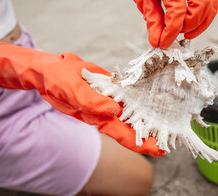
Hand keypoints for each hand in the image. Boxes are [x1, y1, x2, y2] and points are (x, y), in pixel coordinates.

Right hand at [0, 43, 163, 155]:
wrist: (47, 68)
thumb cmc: (55, 79)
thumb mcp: (71, 88)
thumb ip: (90, 101)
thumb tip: (114, 111)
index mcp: (95, 115)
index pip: (123, 134)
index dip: (142, 143)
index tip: (160, 149)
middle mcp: (103, 112)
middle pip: (130, 128)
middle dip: (149, 134)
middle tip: (171, 139)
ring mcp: (105, 101)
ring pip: (130, 114)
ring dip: (147, 119)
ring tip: (166, 123)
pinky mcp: (107, 90)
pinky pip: (125, 98)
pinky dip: (138, 102)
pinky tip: (150, 102)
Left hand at [89, 0, 217, 48]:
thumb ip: (151, 18)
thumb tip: (158, 41)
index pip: (178, 8)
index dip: (172, 30)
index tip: (163, 43)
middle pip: (202, 5)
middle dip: (190, 25)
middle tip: (174, 34)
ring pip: (211, 4)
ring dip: (200, 23)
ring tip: (182, 31)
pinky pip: (211, 1)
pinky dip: (203, 16)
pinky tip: (189, 23)